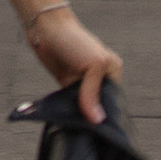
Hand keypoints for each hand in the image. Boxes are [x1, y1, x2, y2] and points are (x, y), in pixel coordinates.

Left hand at [25, 7, 124, 122]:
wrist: (46, 30)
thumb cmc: (74, 40)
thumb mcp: (93, 65)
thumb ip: (92, 93)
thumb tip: (96, 120)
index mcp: (112, 71)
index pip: (114, 100)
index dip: (107, 113)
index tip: (101, 127)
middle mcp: (100, 79)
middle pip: (100, 105)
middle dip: (94, 115)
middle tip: (89, 130)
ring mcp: (83, 83)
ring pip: (85, 107)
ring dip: (81, 114)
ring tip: (78, 126)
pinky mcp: (67, 86)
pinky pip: (72, 104)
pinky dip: (70, 111)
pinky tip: (68, 120)